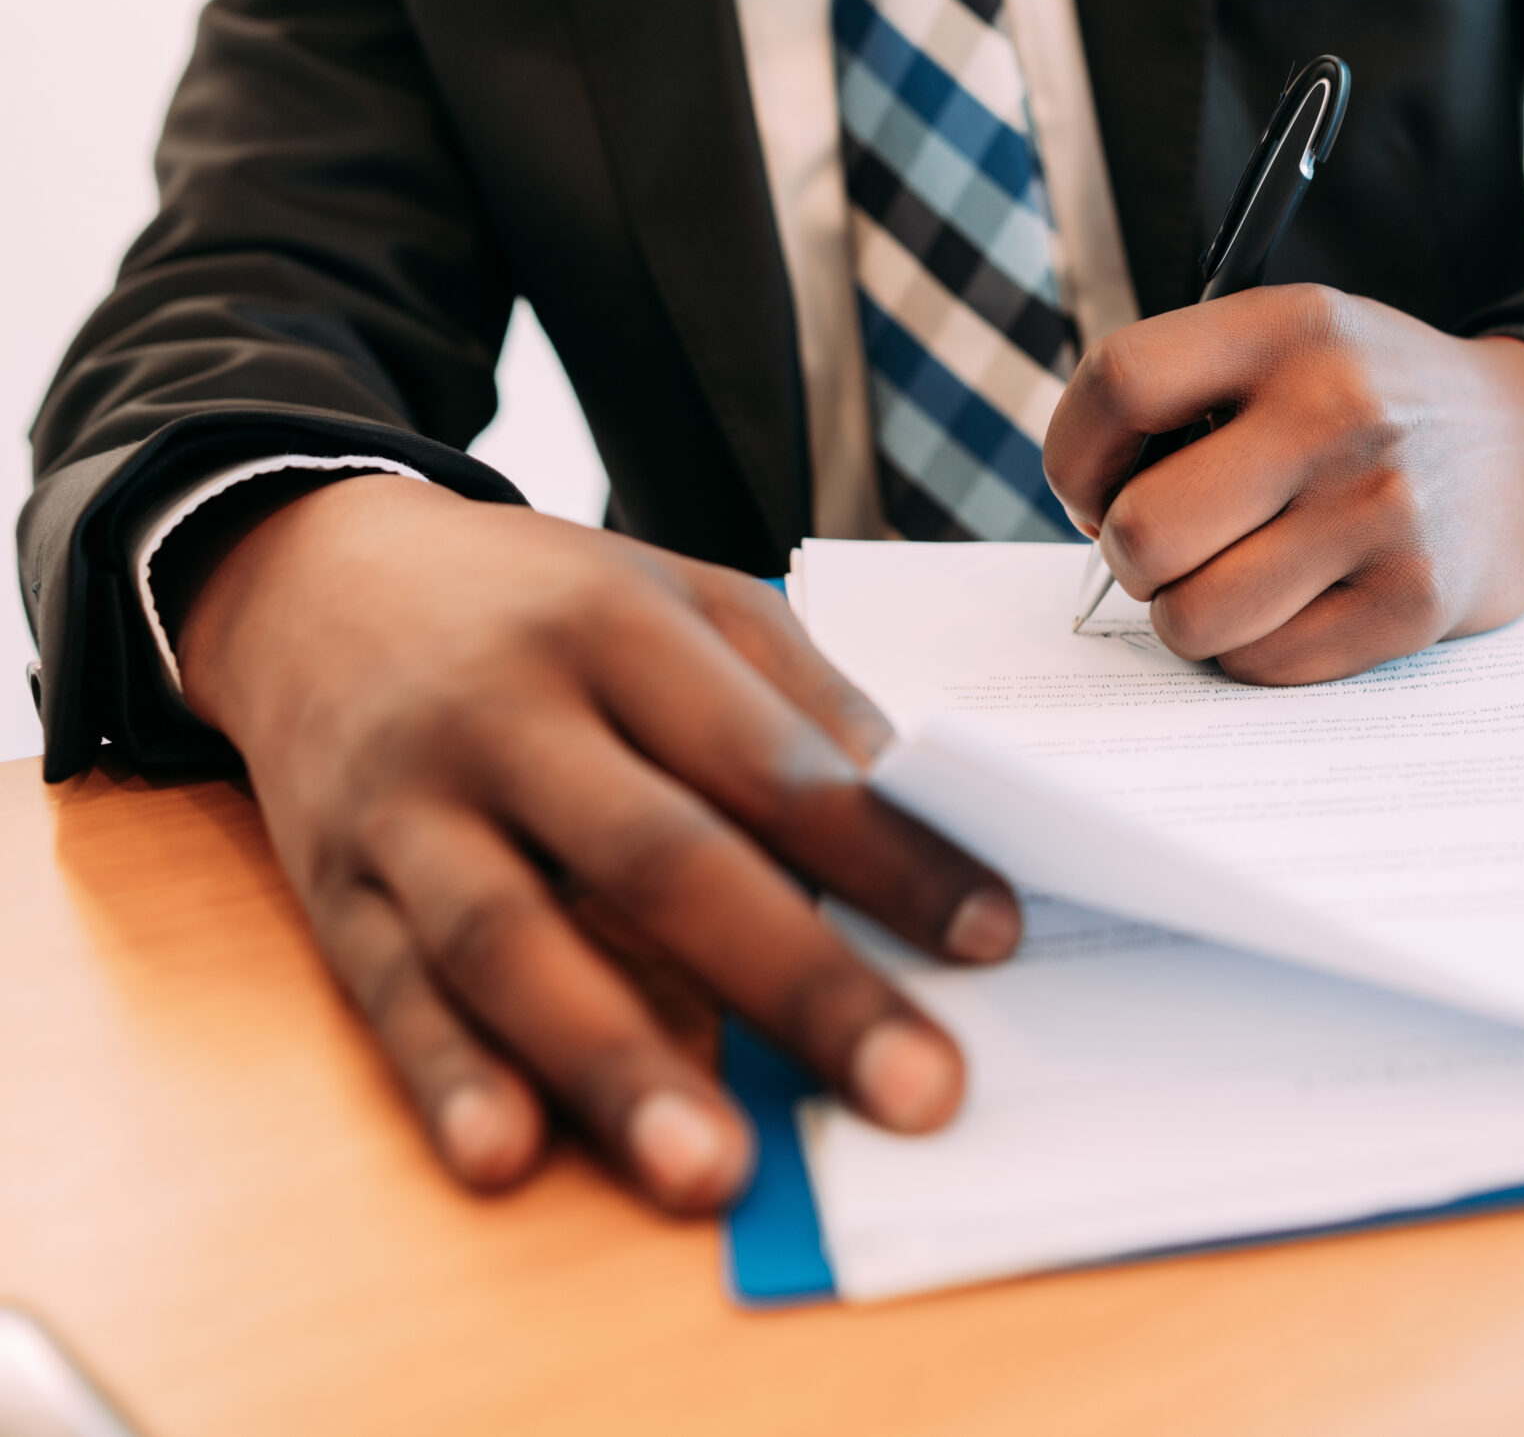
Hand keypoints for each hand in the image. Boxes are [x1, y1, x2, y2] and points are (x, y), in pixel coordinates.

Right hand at [177, 474, 1018, 1211]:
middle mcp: (509, 715)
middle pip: (663, 860)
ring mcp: (411, 807)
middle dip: (799, 985)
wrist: (308, 575)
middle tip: (916, 1091)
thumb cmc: (540, 604)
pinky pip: (388, 994)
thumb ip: (799, 699)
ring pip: (511, 944)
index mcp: (620, 629)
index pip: (773, 760)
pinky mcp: (333, 887)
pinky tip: (508, 1154)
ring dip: (617, 1066)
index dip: (886, 854)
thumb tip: (921, 809)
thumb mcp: (680, 596)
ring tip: (716, 1172)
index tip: (991, 939)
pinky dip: (445, 1079)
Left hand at [1043, 285, 1523, 683]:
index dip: (1073, 456)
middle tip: (1165, 547)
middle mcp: (1337, 412)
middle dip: (1129, 555)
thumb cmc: (1374, 403)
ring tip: (1228, 578)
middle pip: (1144, 529)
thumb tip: (1086, 500)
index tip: (1089, 489)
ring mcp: (1381, 512)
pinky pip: (1265, 663)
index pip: (1121, 384)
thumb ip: (1189, 391)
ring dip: (1188, 615)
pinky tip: (1292, 602)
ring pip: (1193, 618)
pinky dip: (1255, 649)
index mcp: (1289, 328)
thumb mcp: (1294, 342)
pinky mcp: (1413, 600)